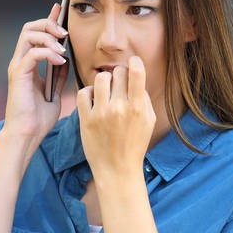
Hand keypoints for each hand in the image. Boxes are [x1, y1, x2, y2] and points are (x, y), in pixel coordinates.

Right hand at [2, 3, 68, 143]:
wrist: (27, 136)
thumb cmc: (38, 119)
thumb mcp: (55, 93)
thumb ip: (58, 75)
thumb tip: (67, 59)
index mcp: (28, 64)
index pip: (36, 33)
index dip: (48, 19)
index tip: (60, 9)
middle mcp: (20, 61)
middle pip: (30, 27)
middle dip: (49, 24)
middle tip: (65, 34)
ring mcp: (18, 67)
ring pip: (29, 35)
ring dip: (49, 37)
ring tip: (63, 50)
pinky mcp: (18, 75)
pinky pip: (32, 53)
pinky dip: (48, 53)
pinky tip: (60, 62)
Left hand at [77, 55, 155, 180]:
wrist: (117, 170)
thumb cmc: (134, 145)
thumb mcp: (148, 122)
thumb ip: (144, 98)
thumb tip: (135, 77)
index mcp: (138, 108)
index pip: (136, 72)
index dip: (134, 62)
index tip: (133, 64)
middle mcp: (120, 108)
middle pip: (118, 72)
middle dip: (119, 75)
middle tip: (118, 86)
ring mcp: (101, 113)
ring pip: (100, 78)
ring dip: (103, 81)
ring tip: (105, 91)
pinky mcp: (86, 119)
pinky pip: (83, 92)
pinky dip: (88, 93)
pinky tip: (93, 100)